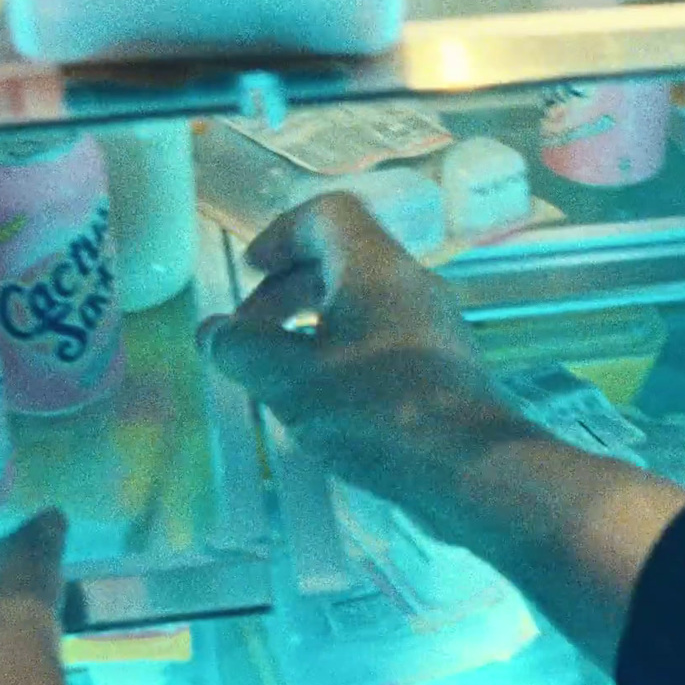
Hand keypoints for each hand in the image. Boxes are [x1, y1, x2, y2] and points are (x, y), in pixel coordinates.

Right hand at [198, 193, 540, 542]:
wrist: (472, 470)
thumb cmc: (377, 412)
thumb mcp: (290, 381)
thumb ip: (243, 351)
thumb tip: (212, 333)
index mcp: (374, 268)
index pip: (326, 214)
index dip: (281, 234)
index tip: (251, 271)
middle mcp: (411, 285)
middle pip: (341, 261)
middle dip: (287, 290)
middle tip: (252, 333)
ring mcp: (434, 328)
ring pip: (363, 305)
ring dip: (313, 327)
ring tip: (281, 372)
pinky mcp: (444, 369)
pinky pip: (384, 341)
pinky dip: (344, 354)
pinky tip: (326, 404)